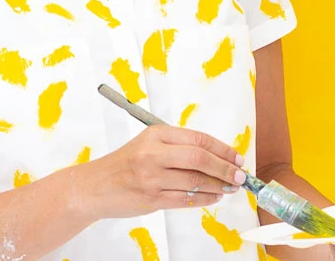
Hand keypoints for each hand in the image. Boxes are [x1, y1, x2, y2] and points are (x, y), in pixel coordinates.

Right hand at [70, 124, 246, 219]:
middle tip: (240, 175)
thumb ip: (178, 146)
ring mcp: (151, 178)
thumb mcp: (148, 144)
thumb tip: (218, 155)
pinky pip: (186, 199)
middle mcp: (153, 154)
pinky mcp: (151, 198)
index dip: (223, 149)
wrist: (94, 187)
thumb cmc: (125, 164)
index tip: (237, 157)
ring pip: (195, 181)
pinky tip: (214, 197)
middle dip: (225, 168)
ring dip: (218, 185)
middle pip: (199, 159)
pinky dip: (204, 198)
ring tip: (231, 187)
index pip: (198, 139)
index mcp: (156, 134)